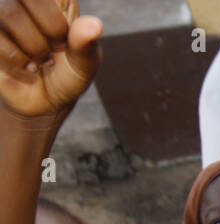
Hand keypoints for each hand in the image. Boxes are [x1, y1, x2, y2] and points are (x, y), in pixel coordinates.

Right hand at [0, 0, 99, 116]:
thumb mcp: (84, 64)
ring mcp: (3, 11)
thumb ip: (86, 44)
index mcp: (57, 0)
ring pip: (9, 12)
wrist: (43, 101)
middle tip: (55, 49)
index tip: (67, 38)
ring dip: (32, 46)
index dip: (60, 19)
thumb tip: (95, 26)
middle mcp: (26, 0)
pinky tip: (25, 66)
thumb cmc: (67, 74)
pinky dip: (15, 58)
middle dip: (51, 29)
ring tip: (40, 60)